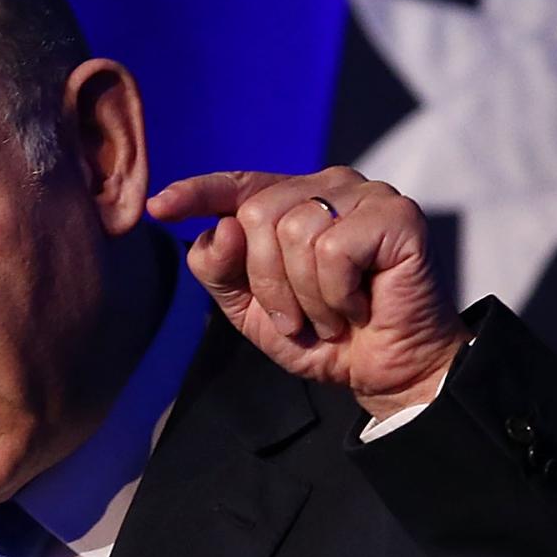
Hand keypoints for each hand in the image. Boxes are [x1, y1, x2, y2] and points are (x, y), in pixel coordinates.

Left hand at [148, 167, 470, 416]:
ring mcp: (366, 194)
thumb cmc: (322, 335)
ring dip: (306, 295)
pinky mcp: (398, 214)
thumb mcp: (252, 308)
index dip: (196, 193)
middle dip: (267, 282)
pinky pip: (335, 248)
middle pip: (257, 213)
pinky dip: (338, 293)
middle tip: (298, 319)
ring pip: (296, 231)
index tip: (159, 207)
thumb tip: (218, 229)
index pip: (236, 185)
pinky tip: (360, 305)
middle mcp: (327, 186)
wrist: (387, 372)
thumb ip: (221, 269)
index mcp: (291, 201)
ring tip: (332, 315)